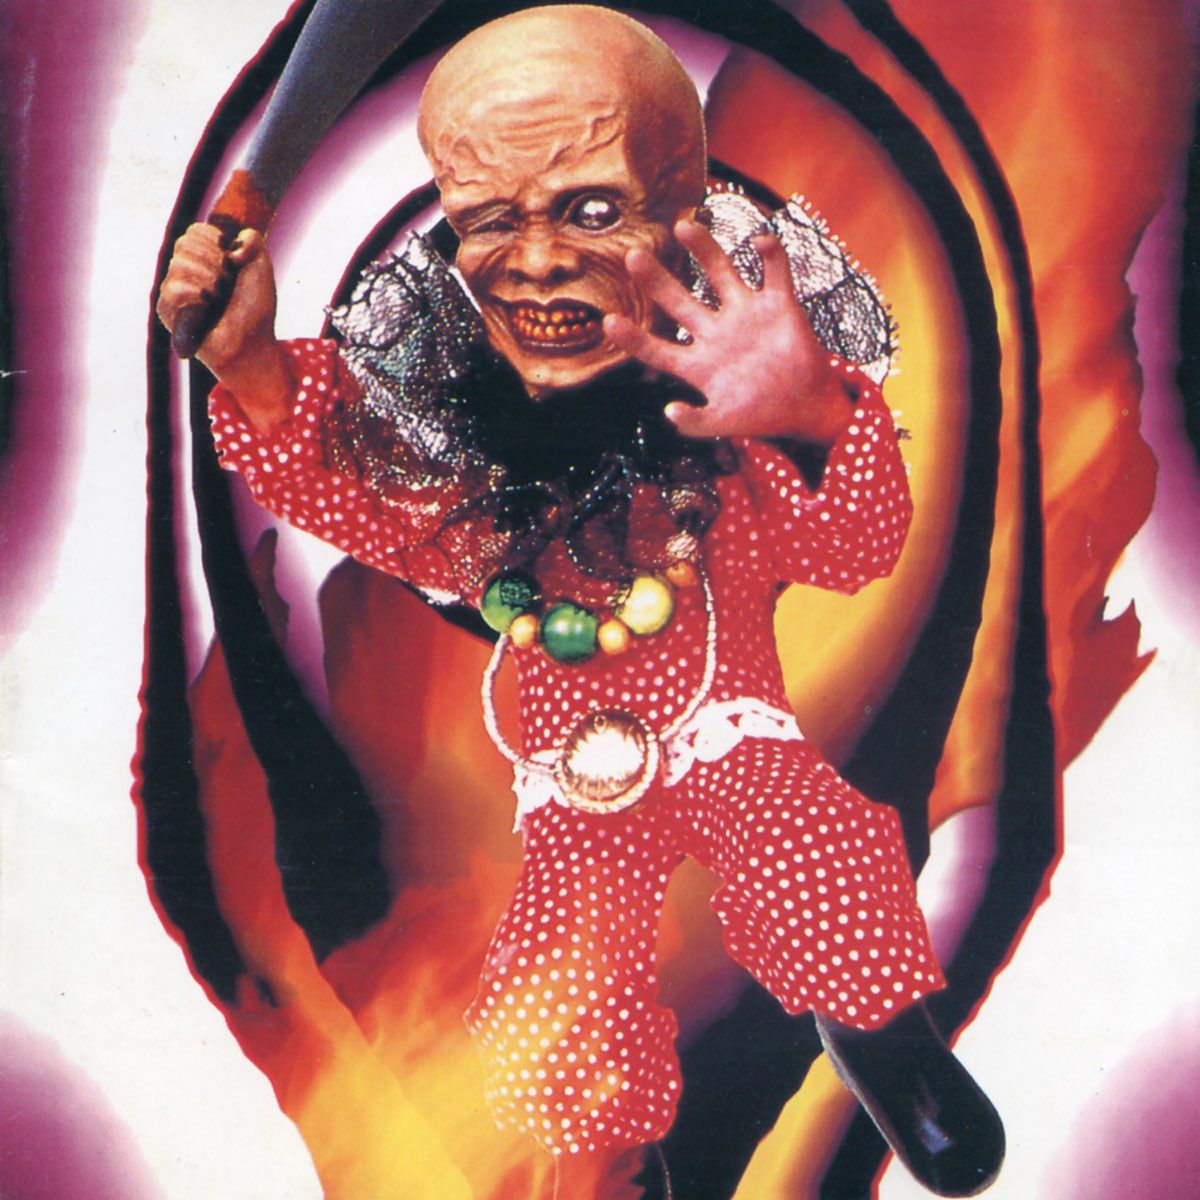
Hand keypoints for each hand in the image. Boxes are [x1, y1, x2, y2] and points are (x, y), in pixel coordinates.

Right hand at [156, 225, 289, 429]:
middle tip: (226, 280)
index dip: (213, 238)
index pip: (193, 232)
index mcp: (204, 260)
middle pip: (184, 243)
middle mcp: (187, 273)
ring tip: (219, 294)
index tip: (231, 258)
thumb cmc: (255, 308)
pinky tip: (206, 302)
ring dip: (207, 275)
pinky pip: (171, 287)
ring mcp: (176, 291)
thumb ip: (252, 239)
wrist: (252, 341)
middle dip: (212, 258)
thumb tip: (231, 244)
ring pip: (177, 263)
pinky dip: (193, 292)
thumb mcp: (261, 266)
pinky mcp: (168, 311)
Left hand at [603, 219, 853, 445]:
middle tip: (633, 256)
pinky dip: (771, 255)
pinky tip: (760, 240)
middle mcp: (717, 334)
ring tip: (683, 225)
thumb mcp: (725, 425)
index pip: (658, 349)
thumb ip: (696, 422)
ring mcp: (747, 316)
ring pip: (720, 274)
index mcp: (699, 364)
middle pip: (680, 302)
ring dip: (704, 250)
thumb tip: (669, 412)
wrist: (808, 409)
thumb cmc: (763, 417)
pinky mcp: (779, 306)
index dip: (634, 338)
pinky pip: (774, 272)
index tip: (608, 322)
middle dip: (657, 280)